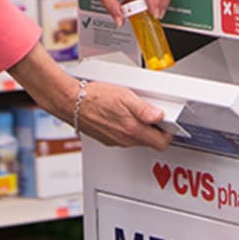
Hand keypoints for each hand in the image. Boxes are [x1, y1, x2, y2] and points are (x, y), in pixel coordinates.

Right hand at [6, 47, 170, 151]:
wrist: (70, 102)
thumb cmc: (94, 97)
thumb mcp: (124, 96)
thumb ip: (144, 109)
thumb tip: (159, 116)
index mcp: (133, 130)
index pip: (161, 143)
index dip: (168, 133)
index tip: (168, 123)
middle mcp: (125, 139)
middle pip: (150, 142)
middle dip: (156, 131)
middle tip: (155, 115)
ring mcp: (115, 140)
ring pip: (137, 139)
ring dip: (141, 128)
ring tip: (137, 111)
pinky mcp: (106, 138)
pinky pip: (124, 137)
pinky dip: (127, 128)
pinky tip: (122, 115)